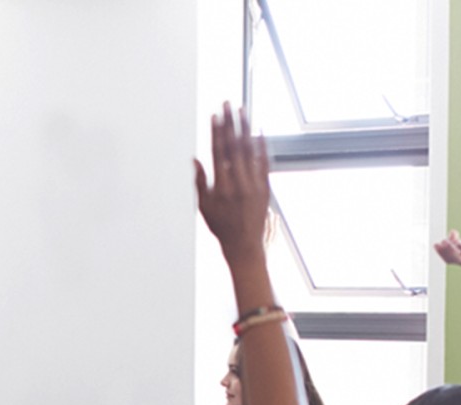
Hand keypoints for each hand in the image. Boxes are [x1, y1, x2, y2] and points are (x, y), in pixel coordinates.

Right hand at [194, 104, 271, 259]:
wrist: (244, 244)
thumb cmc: (222, 227)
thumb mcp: (204, 206)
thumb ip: (199, 182)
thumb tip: (194, 160)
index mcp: (221, 187)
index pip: (218, 152)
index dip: (216, 132)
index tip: (215, 116)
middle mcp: (238, 183)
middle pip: (234, 146)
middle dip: (230, 123)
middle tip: (228, 104)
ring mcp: (254, 183)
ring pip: (249, 150)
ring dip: (245, 128)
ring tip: (242, 111)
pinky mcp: (265, 186)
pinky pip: (264, 161)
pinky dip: (261, 145)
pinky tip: (258, 131)